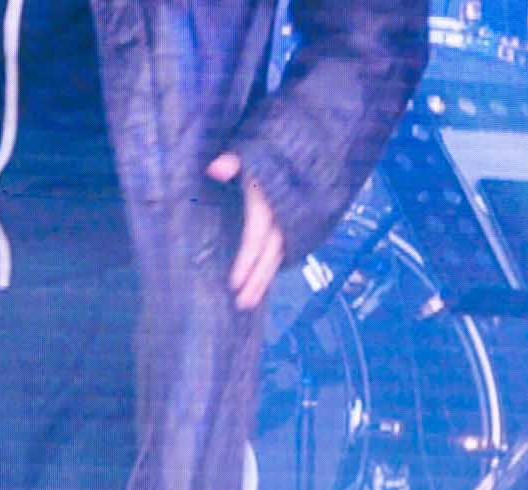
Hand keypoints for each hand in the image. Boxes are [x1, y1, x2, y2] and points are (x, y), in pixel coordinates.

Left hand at [207, 152, 284, 310]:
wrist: (313, 148)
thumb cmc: (275, 149)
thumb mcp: (252, 150)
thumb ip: (233, 160)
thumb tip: (215, 169)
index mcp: (270, 203)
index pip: (257, 238)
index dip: (246, 262)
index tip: (234, 284)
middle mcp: (285, 218)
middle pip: (269, 256)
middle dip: (257, 281)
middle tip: (242, 304)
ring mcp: (295, 223)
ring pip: (279, 257)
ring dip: (264, 280)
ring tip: (250, 302)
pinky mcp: (299, 226)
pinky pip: (285, 251)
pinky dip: (273, 267)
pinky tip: (263, 281)